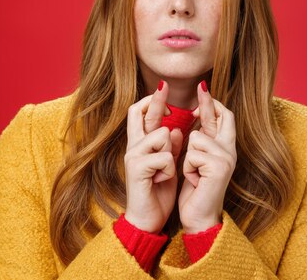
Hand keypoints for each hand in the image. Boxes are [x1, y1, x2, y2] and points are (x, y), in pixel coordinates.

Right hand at [124, 81, 182, 233]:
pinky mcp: (136, 168)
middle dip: (155, 99)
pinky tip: (161, 181)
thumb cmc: (157, 192)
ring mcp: (132, 156)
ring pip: (161, 135)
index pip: (142, 114)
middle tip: (164, 86)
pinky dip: (170, 170)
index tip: (164, 88)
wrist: (147, 219)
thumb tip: (173, 128)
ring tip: (165, 172)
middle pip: (139, 112)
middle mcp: (133, 146)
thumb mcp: (168, 166)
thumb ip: (169, 147)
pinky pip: (164, 157)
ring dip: (171, 153)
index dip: (153, 100)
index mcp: (141, 145)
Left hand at [178, 81, 236, 233]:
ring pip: (196, 137)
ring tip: (193, 173)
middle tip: (201, 86)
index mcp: (225, 148)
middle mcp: (230, 151)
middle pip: (221, 117)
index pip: (223, 117)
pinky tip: (194, 180)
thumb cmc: (196, 190)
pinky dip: (187, 167)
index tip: (202, 89)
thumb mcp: (197, 160)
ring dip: (187, 156)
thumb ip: (200, 140)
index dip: (212, 103)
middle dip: (208, 102)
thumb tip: (195, 116)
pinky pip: (193, 153)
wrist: (199, 217)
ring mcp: (227, 158)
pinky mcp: (219, 167)